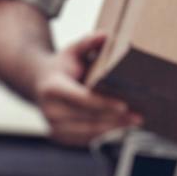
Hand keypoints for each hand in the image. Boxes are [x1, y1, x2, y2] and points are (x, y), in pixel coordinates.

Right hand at [34, 32, 141, 146]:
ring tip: (134, 122)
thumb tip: (105, 35)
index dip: (104, 103)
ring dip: (113, 129)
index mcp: (52, 88)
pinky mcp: (59, 137)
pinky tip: (120, 127)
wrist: (38, 84)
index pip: (82, 99)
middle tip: (138, 116)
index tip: (124, 105)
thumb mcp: (72, 50)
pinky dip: (103, 134)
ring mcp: (53, 127)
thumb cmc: (61, 66)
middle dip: (115, 119)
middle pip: (88, 119)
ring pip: (89, 133)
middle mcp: (50, 110)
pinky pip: (85, 139)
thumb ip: (87, 42)